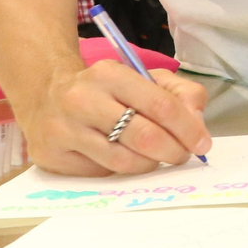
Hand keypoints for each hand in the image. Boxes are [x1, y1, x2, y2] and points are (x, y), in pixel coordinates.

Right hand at [22, 59, 211, 175]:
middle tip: (182, 156)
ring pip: (123, 161)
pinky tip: (123, 158)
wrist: (45, 94)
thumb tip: (197, 123)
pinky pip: (100, 173)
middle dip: (174, 151)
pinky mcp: (51, 156)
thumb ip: (180, 93)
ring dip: (150, 164)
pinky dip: (121, 170)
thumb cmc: (105, 89)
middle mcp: (82, 100)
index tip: (203, 143)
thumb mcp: (143, 78)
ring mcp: (63, 130)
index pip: (161, 106)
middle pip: (144, 137)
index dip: (188, 129)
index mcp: (110, 74)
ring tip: (155, 157)